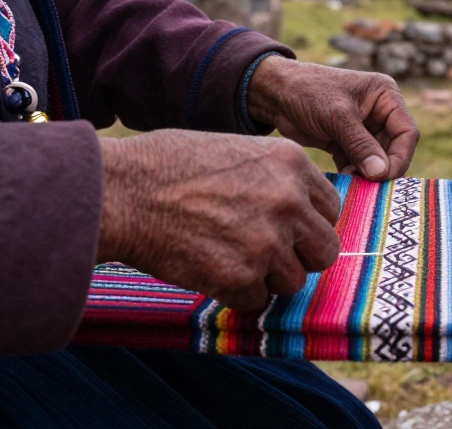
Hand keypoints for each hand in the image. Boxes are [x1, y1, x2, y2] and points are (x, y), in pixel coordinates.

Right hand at [97, 130, 341, 310]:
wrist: (121, 191)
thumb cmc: (167, 166)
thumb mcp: (236, 150)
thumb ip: (275, 179)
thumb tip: (299, 208)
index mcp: (291, 163)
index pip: (331, 208)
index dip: (308, 224)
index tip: (288, 230)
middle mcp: (289, 201)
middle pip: (325, 250)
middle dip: (300, 257)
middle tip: (268, 255)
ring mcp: (267, 241)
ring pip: (293, 281)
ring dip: (266, 279)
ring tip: (228, 259)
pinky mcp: (241, 276)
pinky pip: (256, 301)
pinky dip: (236, 295)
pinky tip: (209, 271)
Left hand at [246, 57, 418, 179]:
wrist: (273, 93)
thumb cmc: (308, 92)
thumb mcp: (337, 116)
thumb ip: (361, 145)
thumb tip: (381, 174)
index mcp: (386, 96)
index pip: (407, 132)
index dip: (400, 157)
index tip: (384, 176)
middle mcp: (379, 112)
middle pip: (394, 148)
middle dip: (382, 167)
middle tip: (368, 184)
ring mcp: (363, 129)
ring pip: (377, 159)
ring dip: (368, 173)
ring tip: (353, 181)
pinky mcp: (346, 142)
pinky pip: (359, 163)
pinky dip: (355, 173)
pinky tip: (345, 179)